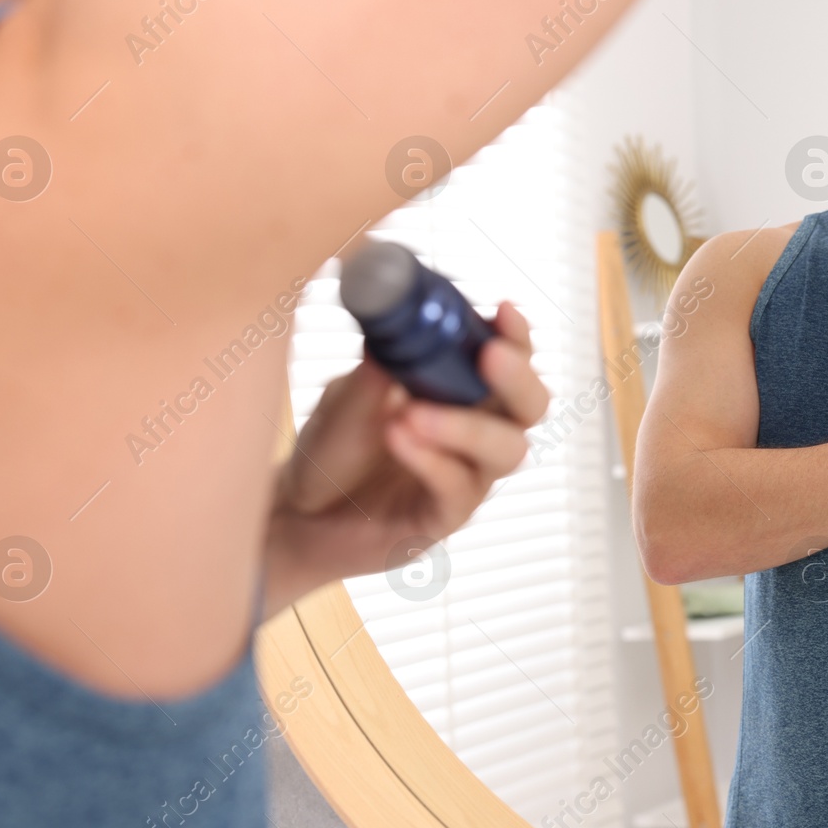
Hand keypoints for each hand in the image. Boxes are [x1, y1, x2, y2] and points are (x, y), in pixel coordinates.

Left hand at [260, 300, 549, 616]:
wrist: (296, 512)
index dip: (516, 336)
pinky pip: (458, 490)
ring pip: (507, 452)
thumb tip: (398, 325)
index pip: (510, 360)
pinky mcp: (444, 518)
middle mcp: (477, 433)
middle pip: (531, 407)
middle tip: (489, 357)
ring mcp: (466, 478)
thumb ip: (378, 366)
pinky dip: (432, 461)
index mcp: (462, 392)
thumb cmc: (334, 449)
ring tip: (411, 413)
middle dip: (518, 379)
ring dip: (468, 426)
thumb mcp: (349, 394)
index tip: (504, 309)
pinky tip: (398, 438)